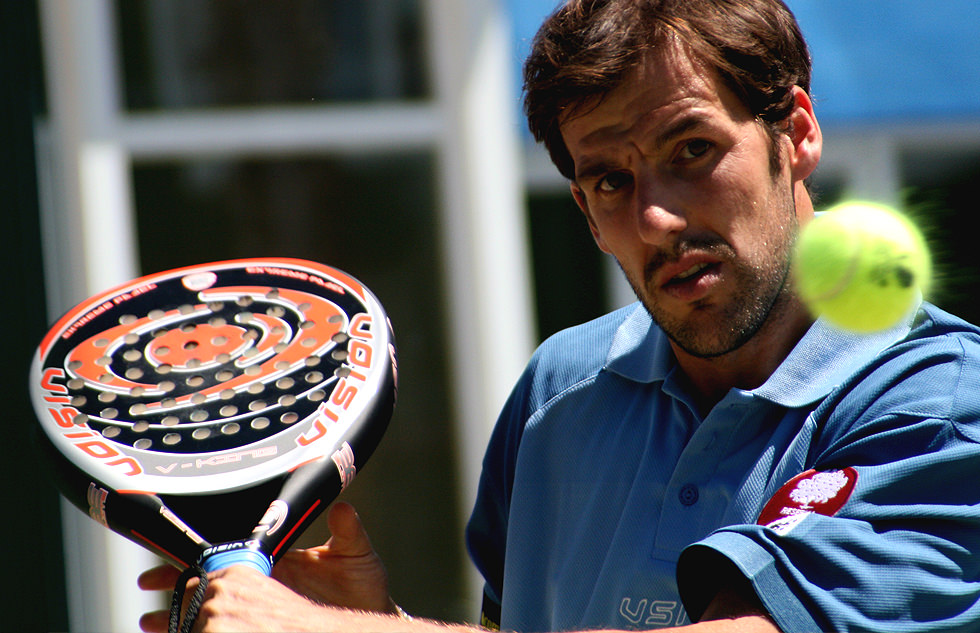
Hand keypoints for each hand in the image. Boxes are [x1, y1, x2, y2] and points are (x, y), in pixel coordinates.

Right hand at [137, 502, 393, 631]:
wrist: (370, 615)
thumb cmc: (363, 586)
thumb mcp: (357, 556)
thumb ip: (349, 533)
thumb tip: (343, 509)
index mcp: (277, 555)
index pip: (230, 550)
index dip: (199, 554)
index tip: (170, 558)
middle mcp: (265, 577)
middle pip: (211, 577)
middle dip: (175, 583)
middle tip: (147, 588)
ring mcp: (264, 601)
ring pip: (211, 605)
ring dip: (179, 613)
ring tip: (151, 623)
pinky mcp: (264, 620)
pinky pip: (226, 625)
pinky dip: (197, 629)